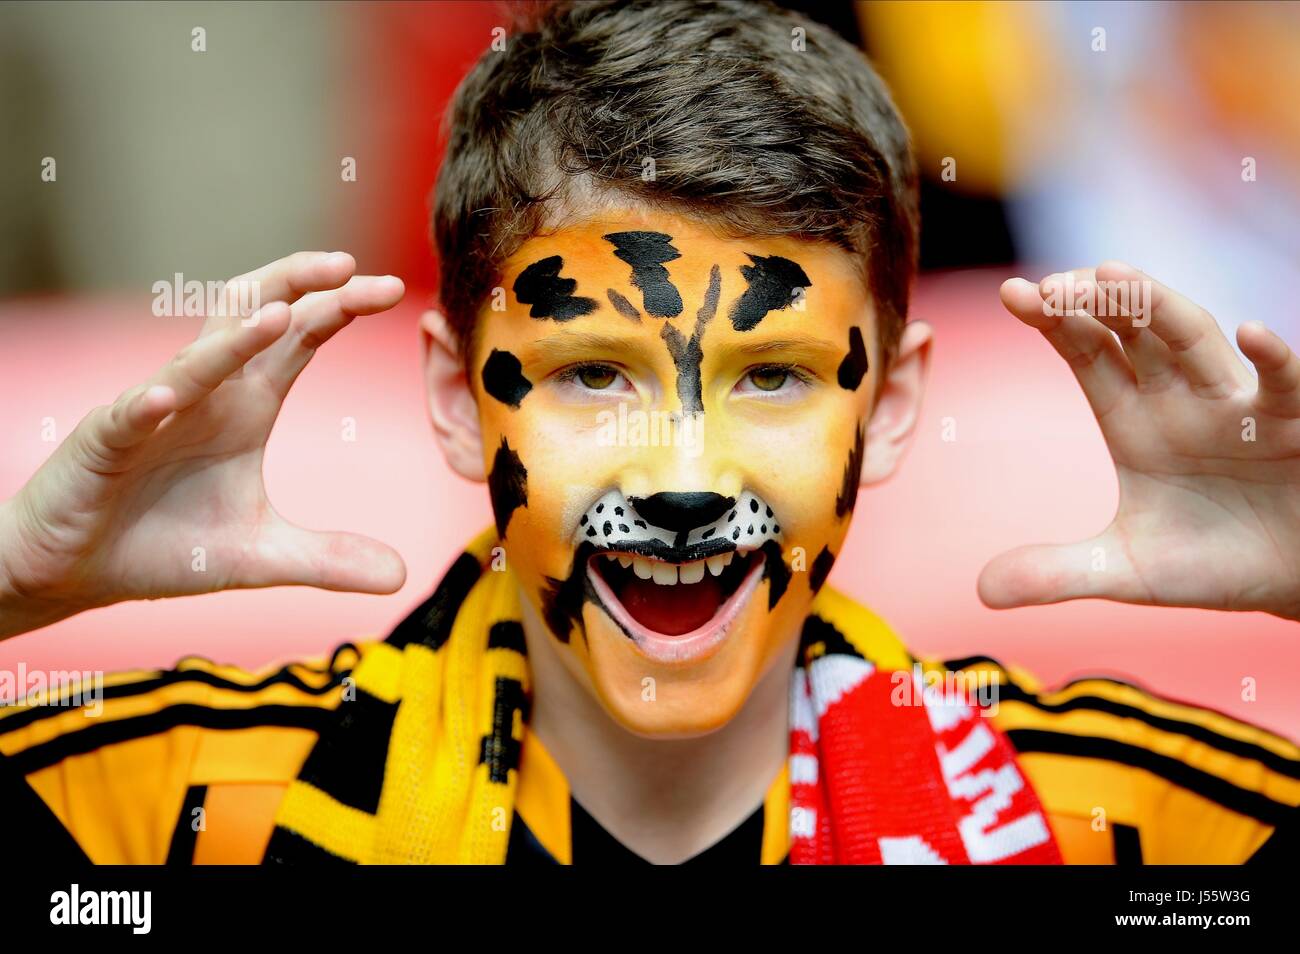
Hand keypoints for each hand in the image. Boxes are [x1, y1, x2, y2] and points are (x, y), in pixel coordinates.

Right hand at [0, 251, 407, 638]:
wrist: (77, 569)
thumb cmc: (164, 544)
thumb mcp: (262, 556)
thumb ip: (330, 559)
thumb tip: (401, 575)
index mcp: (248, 403)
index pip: (301, 337)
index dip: (341, 307)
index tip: (393, 292)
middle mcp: (207, 392)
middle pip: (251, 313)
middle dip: (297, 282)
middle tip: (350, 266)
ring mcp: (154, 411)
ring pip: (196, 357)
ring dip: (235, 336)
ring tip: (278, 315)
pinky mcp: (105, 443)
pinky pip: (128, 415)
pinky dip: (149, 403)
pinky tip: (168, 399)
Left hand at [979, 261, 1299, 621]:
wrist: (1293, 582)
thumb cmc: (1213, 562)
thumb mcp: (1125, 571)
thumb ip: (1055, 573)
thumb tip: (980, 591)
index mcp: (1133, 418)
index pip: (1086, 352)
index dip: (1053, 321)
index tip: (1011, 292)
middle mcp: (1179, 396)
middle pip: (1132, 330)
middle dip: (1094, 301)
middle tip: (1052, 284)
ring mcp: (1236, 403)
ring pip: (1195, 339)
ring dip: (1158, 306)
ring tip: (1115, 274)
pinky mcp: (1295, 423)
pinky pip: (1285, 384)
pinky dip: (1273, 360)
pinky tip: (1252, 332)